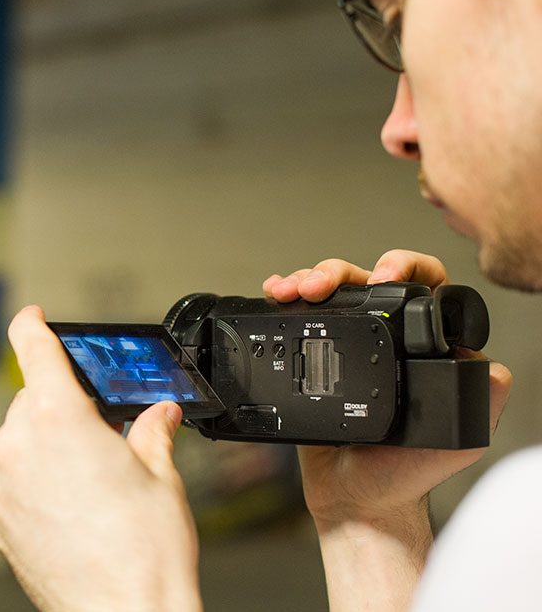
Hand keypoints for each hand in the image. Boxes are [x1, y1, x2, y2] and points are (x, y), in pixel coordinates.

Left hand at [0, 306, 200, 611]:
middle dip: (62, 407)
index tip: (33, 316)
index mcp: (58, 418)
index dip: (32, 324)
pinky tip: (71, 508)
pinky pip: (11, 481)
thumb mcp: (162, 477)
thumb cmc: (143, 554)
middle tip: (100, 433)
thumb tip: (160, 416)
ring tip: (91, 483)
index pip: (33, 347)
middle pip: (31, 400)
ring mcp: (2, 484)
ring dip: (47, 447)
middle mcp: (19, 445)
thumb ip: (152, 433)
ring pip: (20, 443)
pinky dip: (34, 482)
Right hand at [263, 250, 511, 610]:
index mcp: (424, 346)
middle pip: (364, 278)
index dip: (404, 268)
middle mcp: (386, 338)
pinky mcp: (310, 356)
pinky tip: (275, 294)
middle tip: (322, 285)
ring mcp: (345, 344)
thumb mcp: (458, 438)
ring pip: (329, 290)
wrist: (355, 499)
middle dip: (340, 271)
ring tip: (293, 289)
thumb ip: (482, 400)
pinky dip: (283, 297)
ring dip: (308, 278)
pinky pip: (297, 315)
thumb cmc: (405, 472)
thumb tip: (492, 364)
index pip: (424, 286)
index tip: (382, 277)